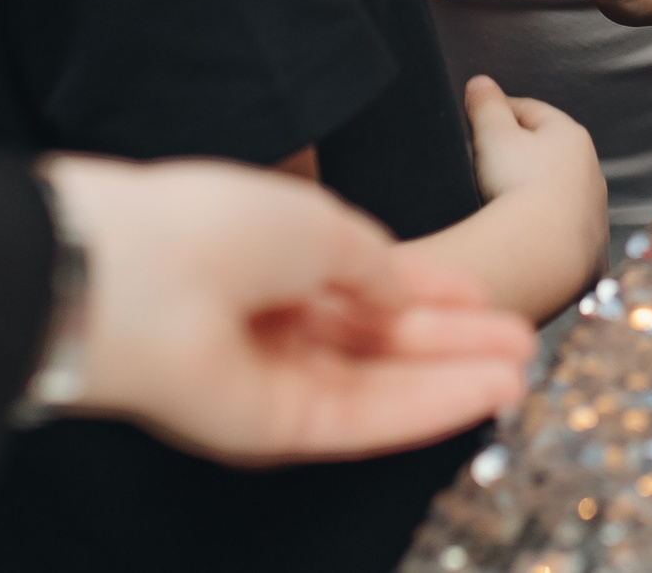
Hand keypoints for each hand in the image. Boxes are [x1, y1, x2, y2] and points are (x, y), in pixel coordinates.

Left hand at [41, 154, 533, 463]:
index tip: (486, 295)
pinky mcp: (270, 429)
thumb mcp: (319, 222)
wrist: (130, 274)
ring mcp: (271, 379)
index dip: (429, 292)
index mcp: (271, 258)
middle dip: (452, 343)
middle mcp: (271, 322)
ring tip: (520, 368)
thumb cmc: (211, 222)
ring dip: (450, 378)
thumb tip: (409, 297)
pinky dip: (423, 408)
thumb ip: (375, 265)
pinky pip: (360, 421)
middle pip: (378, 344)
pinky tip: (482, 391)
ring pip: (377, 387)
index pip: (363, 284)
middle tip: (521, 340)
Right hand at [461, 75, 606, 300]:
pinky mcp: (590, 244)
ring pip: (557, 190)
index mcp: (570, 135)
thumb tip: (480, 83)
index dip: (500, 110)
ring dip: (534, 190)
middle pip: (548, 151)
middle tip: (485, 159)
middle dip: (519, 152)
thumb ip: (485, 105)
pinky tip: (523, 232)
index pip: (530, 110)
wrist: (543, 251)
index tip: (477, 118)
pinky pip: (560, 227)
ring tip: (502, 199)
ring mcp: (593, 208)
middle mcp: (590, 169)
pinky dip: (542, 225)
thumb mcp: (493, 134)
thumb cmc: (518, 185)